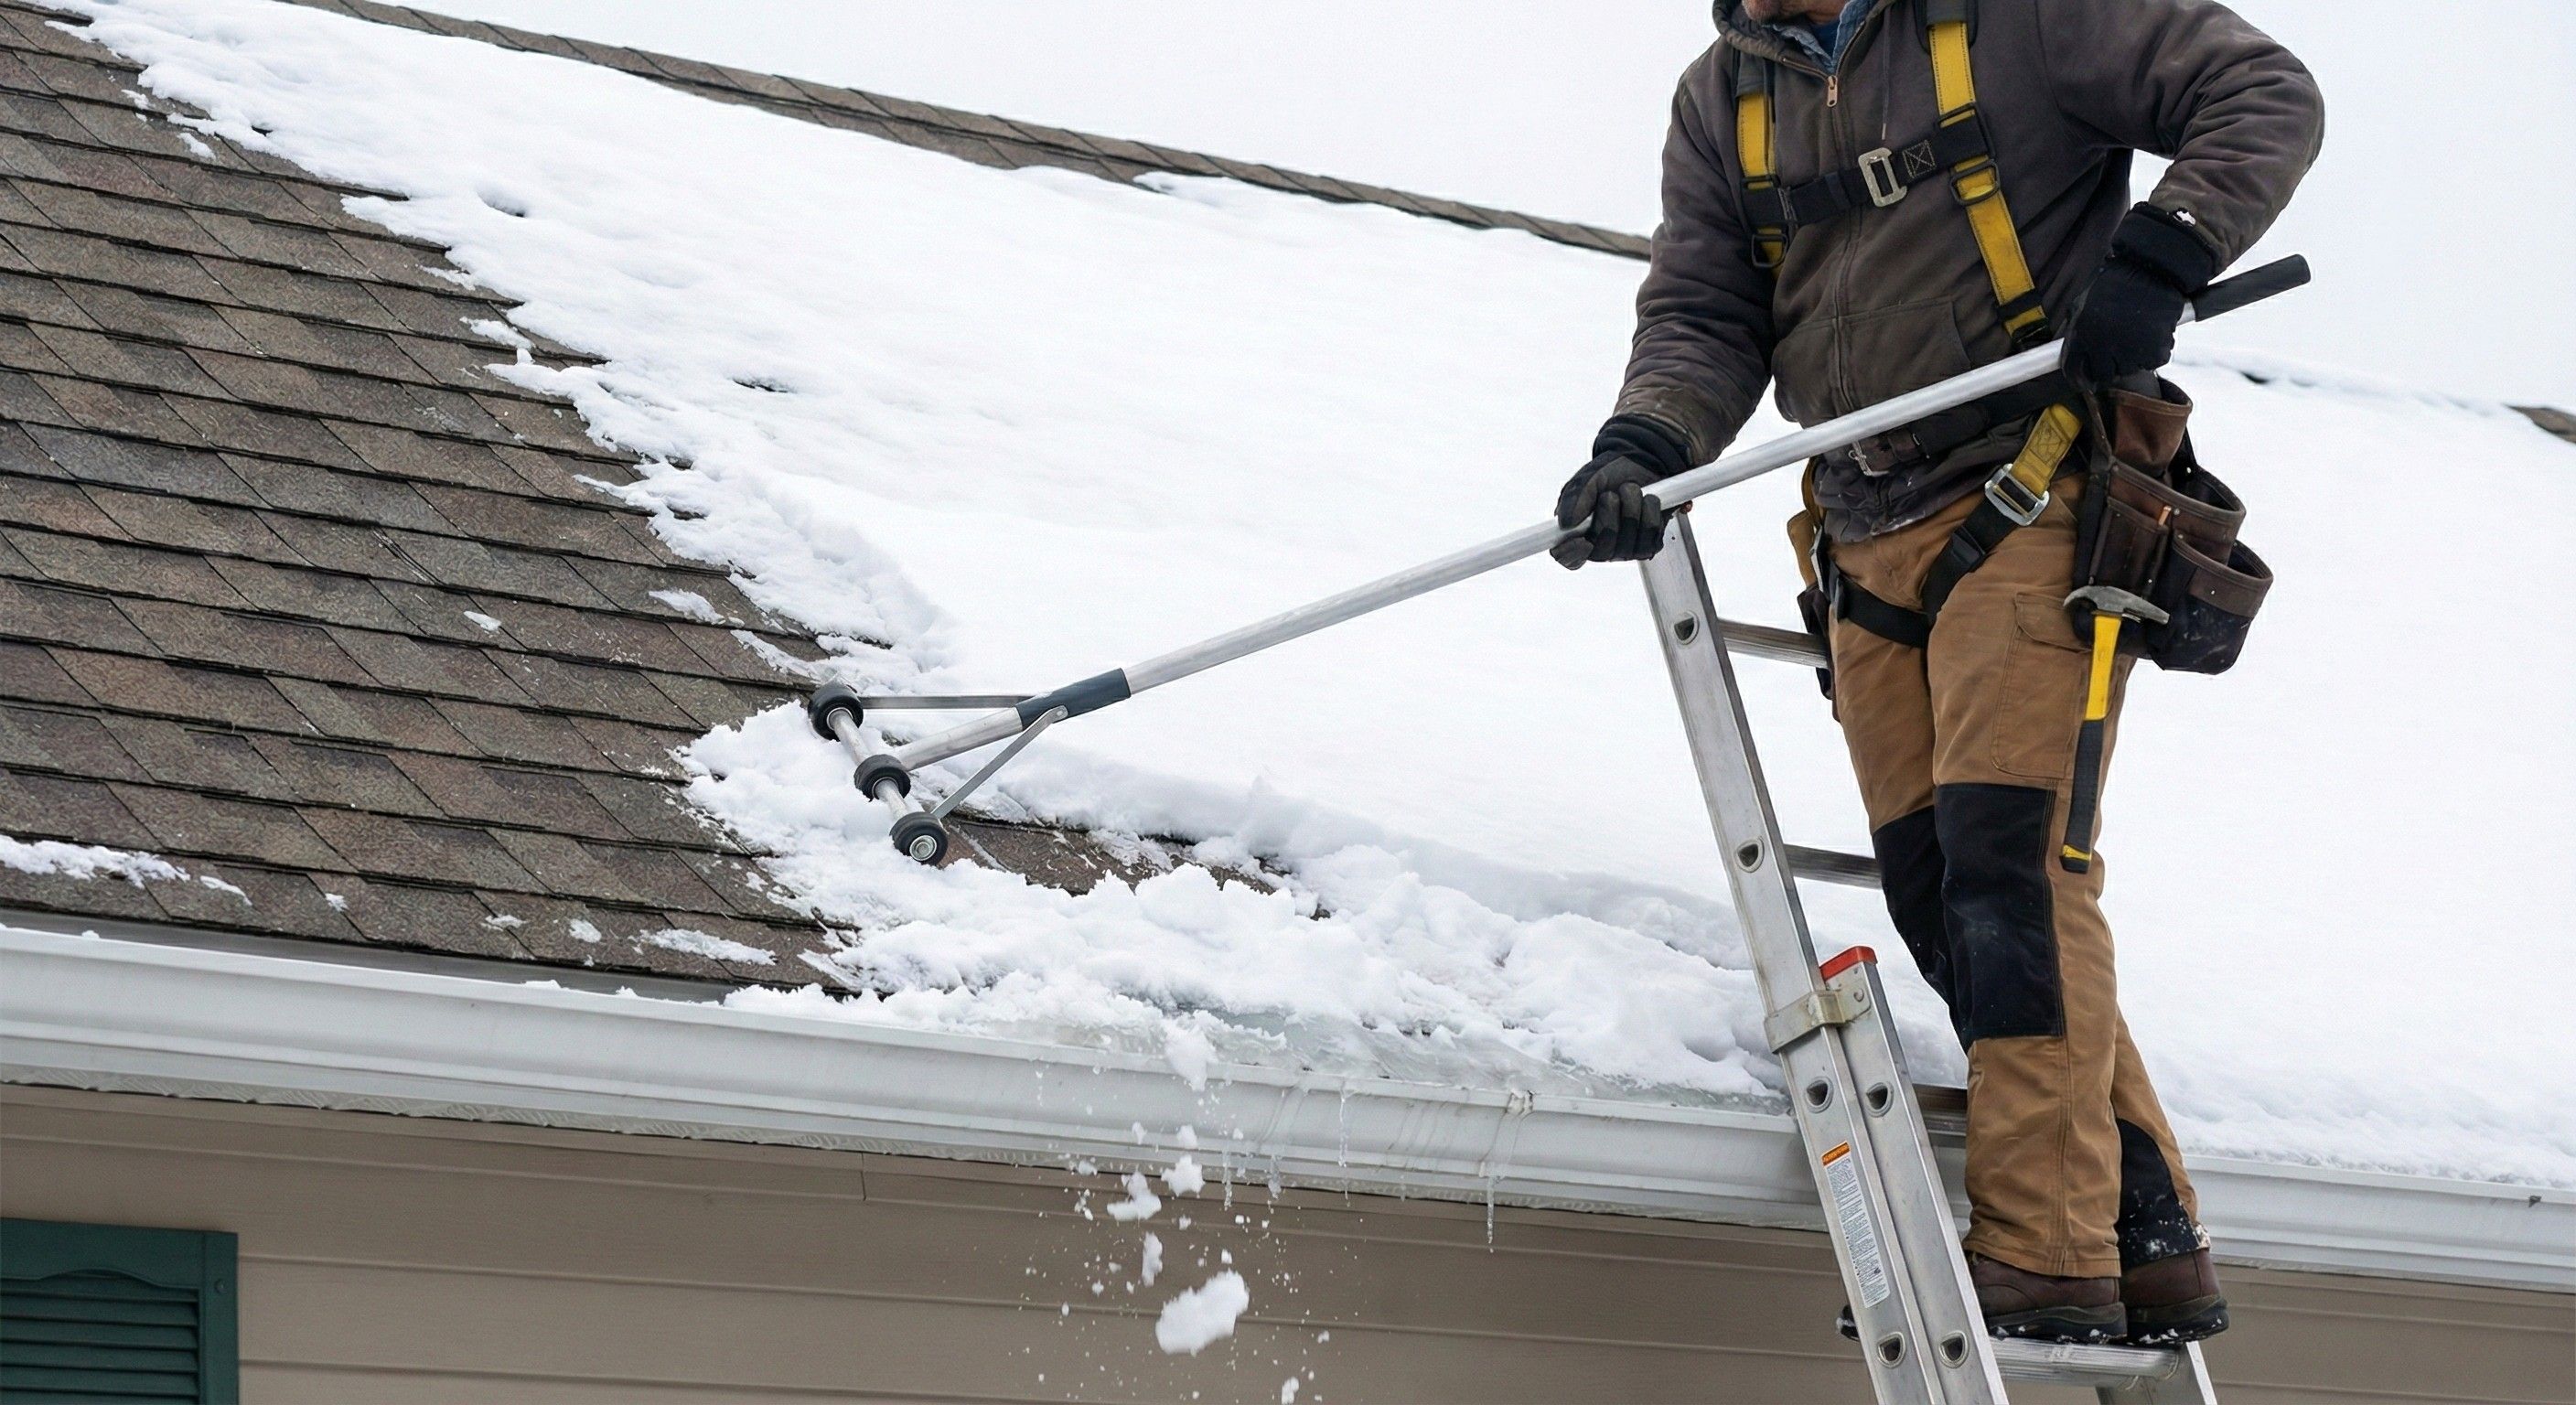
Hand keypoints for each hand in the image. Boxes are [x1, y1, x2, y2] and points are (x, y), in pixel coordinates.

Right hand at [1552, 416, 1691, 568]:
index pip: (1568, 558)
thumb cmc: (1610, 474)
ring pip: (1629, 541)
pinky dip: (1650, 510)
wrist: (1641, 463)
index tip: (1582, 541)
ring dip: (1632, 507)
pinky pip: (1651, 534)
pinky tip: (1645, 501)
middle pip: (1603, 549)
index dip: (1572, 554)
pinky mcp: (1649, 545)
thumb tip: (1566, 523)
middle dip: (1609, 514)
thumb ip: (1574, 499)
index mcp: (1577, 534)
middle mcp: (1600, 547)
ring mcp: (1625, 549)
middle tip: (1611, 494)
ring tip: (1631, 492)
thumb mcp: (1587, 479)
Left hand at [2062, 205, 2219, 390]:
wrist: (2149, 268)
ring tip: (2138, 332)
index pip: (2075, 371)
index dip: (2081, 376)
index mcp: (2083, 335)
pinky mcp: (2155, 349)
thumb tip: (2075, 354)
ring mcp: (2130, 350)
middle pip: (2106, 375)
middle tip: (2120, 347)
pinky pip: (2153, 361)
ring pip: (2130, 369)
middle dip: (2111, 365)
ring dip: (2134, 357)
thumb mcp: (2082, 303)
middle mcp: (2104, 347)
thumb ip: (2076, 330)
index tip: (2087, 378)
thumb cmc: (2115, 281)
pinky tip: (2153, 333)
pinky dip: (2155, 351)